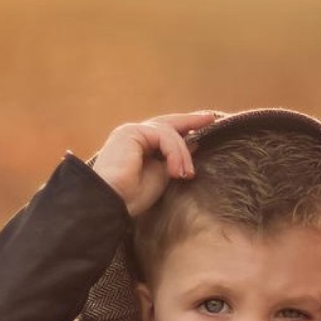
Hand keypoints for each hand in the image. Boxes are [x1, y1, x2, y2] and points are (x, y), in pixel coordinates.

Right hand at [87, 111, 220, 214]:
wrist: (110, 203)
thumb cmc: (131, 197)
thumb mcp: (161, 175)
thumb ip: (174, 159)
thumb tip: (193, 143)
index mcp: (137, 146)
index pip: (165, 132)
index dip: (185, 127)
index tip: (206, 124)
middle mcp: (133, 135)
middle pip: (167, 123)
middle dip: (190, 120)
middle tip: (210, 117)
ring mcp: (131, 131)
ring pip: (169, 132)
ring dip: (182, 154)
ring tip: (186, 174)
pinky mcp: (131, 132)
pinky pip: (163, 135)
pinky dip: (174, 152)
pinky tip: (177, 171)